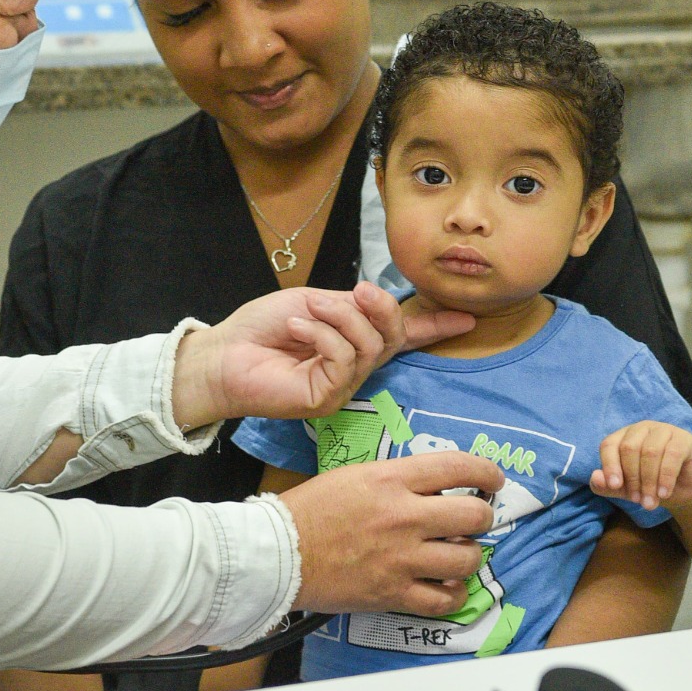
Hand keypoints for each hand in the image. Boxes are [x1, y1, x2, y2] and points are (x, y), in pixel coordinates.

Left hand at [172, 281, 474, 427]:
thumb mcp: (314, 304)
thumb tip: (378, 300)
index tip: (468, 317)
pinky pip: (343, 359)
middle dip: (380, 308)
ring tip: (308, 312)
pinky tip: (296, 330)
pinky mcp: (327, 398)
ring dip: (339, 319)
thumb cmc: (260, 328)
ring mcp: (343, 385)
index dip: (435, 326)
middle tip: (357, 291)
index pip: (403, 335)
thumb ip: (349, 306)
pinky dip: (322, 335)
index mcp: (353, 340)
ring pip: (369, 346)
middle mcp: (355, 366)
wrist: (223, 353)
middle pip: (393, 336)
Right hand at [279, 452, 505, 615]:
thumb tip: (432, 487)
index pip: (457, 467)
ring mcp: (402, 558)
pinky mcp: (394, 592)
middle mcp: (403, 516)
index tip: (492, 478)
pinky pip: (446, 599)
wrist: (279, 552)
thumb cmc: (309, 510)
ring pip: (468, 558)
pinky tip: (445, 584)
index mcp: (390, 479)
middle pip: (474, 515)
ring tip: (456, 552)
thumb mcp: (353, 475)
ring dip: (468, 554)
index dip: (486, 471)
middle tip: (472, 518)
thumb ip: (396, 479)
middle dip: (481, 515)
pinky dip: (453, 593)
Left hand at [589, 421, 691, 510]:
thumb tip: (595, 478)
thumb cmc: (651, 485)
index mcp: (623, 436)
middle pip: (629, 448)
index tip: (615, 486)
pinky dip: (666, 477)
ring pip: (650, 451)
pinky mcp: (683, 439)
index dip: (610, 465)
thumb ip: (607, 486)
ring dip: (649, 481)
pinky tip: (664, 493)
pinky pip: (672, 455)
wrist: (685, 489)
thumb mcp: (627, 489)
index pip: (609, 445)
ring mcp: (663, 430)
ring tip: (650, 502)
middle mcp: (641, 429)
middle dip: (633, 478)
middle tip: (639, 501)